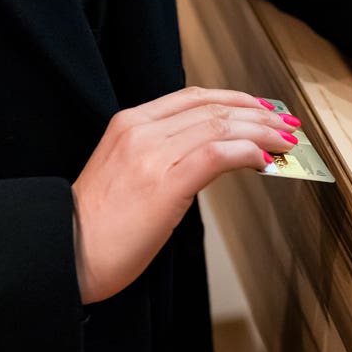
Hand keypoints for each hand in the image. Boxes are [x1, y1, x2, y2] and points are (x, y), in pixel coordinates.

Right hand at [70, 87, 300, 303]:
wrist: (65, 254)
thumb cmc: (96, 227)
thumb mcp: (127, 174)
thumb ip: (162, 156)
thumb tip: (211, 156)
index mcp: (129, 124)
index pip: (193, 97)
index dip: (235, 100)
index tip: (262, 109)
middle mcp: (140, 131)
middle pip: (213, 108)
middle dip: (258, 115)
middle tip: (286, 125)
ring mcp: (151, 155)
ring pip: (220, 126)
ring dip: (261, 132)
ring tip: (285, 142)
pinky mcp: (164, 183)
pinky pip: (217, 154)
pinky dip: (247, 152)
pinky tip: (264, 160)